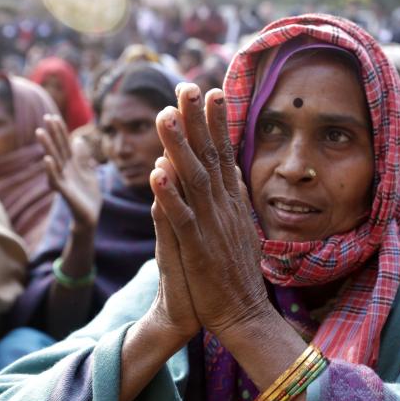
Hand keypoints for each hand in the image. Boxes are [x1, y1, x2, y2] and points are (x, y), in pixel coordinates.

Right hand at [37, 115, 101, 232]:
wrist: (89, 216)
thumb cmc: (87, 195)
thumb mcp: (88, 172)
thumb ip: (82, 157)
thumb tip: (79, 140)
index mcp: (71, 165)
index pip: (65, 144)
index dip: (60, 131)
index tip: (53, 116)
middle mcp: (65, 170)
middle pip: (58, 149)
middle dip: (52, 134)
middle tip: (45, 118)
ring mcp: (63, 180)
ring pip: (54, 160)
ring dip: (47, 147)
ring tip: (40, 133)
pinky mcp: (64, 192)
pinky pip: (55, 179)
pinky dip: (51, 169)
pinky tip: (47, 159)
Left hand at [150, 83, 270, 339]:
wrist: (243, 315)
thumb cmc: (234, 274)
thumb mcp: (236, 227)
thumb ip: (228, 196)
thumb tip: (227, 168)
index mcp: (230, 203)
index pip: (223, 154)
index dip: (216, 122)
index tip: (212, 90)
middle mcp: (223, 208)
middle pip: (209, 156)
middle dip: (197, 120)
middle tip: (188, 86)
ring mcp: (211, 226)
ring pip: (192, 180)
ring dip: (178, 147)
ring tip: (163, 116)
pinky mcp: (197, 248)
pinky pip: (180, 218)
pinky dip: (168, 195)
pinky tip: (156, 173)